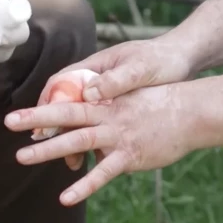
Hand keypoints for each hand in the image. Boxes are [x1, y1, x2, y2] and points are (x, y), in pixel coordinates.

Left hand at [4, 84, 194, 205]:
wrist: (189, 112)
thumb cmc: (156, 104)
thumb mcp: (125, 98)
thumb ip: (102, 108)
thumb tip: (83, 118)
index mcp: (103, 102)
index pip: (66, 102)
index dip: (41, 108)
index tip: (18, 113)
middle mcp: (105, 116)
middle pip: (66, 116)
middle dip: (37, 121)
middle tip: (8, 123)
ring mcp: (116, 136)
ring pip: (77, 141)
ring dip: (49, 150)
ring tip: (23, 156)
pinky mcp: (129, 157)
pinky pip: (103, 173)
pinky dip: (84, 186)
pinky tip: (65, 197)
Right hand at [36, 38, 192, 169]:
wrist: (182, 61)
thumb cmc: (159, 60)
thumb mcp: (140, 68)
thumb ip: (116, 80)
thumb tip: (88, 94)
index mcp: (94, 69)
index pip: (59, 83)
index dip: (46, 102)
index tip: (40, 122)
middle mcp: (95, 85)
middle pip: (66, 106)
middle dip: (54, 127)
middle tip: (47, 148)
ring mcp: (106, 99)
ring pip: (81, 121)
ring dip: (73, 140)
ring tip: (73, 163)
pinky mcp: (119, 112)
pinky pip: (99, 128)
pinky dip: (94, 144)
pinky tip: (96, 159)